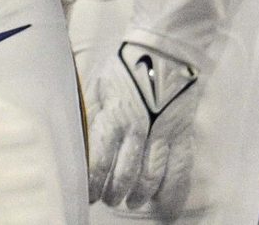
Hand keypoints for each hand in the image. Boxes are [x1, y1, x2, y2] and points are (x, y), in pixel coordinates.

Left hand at [87, 40, 200, 211]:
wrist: (164, 51)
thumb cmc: (127, 67)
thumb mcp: (98, 87)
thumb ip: (91, 115)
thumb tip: (76, 142)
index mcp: (114, 116)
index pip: (100, 161)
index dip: (93, 183)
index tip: (88, 194)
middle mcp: (138, 128)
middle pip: (125, 174)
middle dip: (114, 193)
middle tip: (109, 199)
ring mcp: (163, 133)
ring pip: (151, 178)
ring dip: (139, 195)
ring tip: (130, 201)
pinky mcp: (182, 135)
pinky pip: (180, 172)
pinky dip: (173, 195)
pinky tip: (166, 210)